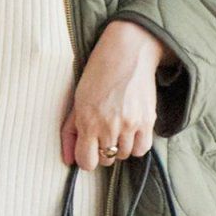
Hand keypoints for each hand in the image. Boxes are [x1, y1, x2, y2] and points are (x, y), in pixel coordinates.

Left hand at [63, 20, 168, 167]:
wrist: (127, 53)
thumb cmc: (97, 76)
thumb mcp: (77, 101)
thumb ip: (70, 132)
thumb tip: (68, 160)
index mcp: (88, 121)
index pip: (87, 162)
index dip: (86, 159)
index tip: (89, 149)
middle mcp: (108, 126)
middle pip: (106, 160)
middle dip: (103, 150)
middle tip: (104, 132)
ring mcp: (129, 124)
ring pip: (123, 155)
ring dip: (119, 146)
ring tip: (118, 128)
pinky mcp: (147, 120)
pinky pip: (141, 149)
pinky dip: (136, 145)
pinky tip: (131, 132)